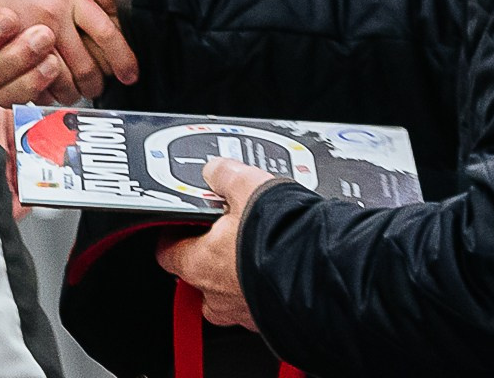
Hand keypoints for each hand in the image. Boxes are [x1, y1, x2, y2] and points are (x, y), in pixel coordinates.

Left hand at [156, 158, 277, 329]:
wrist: (326, 272)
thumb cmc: (280, 236)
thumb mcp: (245, 185)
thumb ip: (224, 176)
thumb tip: (216, 171)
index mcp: (198, 264)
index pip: (167, 253)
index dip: (172, 236)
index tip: (180, 225)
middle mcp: (217, 296)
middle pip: (198, 278)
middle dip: (208, 258)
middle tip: (225, 235)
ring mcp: (245, 313)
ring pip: (229, 297)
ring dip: (238, 277)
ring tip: (257, 251)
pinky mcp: (273, 322)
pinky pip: (260, 306)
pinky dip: (266, 289)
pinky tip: (281, 269)